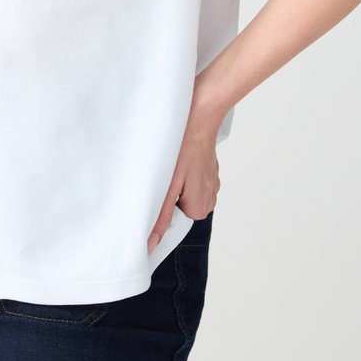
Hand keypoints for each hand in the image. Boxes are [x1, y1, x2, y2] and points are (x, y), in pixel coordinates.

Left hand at [147, 116, 220, 253]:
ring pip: (184, 192)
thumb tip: (149, 245)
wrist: (200, 115)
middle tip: (162, 175)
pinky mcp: (209, 170)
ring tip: (171, 165)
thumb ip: (159, 217)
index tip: (155, 194)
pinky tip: (179, 158)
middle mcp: (210, 199)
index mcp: (200, 208)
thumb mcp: (166, 186)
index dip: (160, 211)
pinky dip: (183, 172)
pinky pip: (191, 179)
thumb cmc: (184, 146)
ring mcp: (211, 183)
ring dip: (174, 182)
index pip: (173, 223)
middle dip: (167, 195)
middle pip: (179, 208)